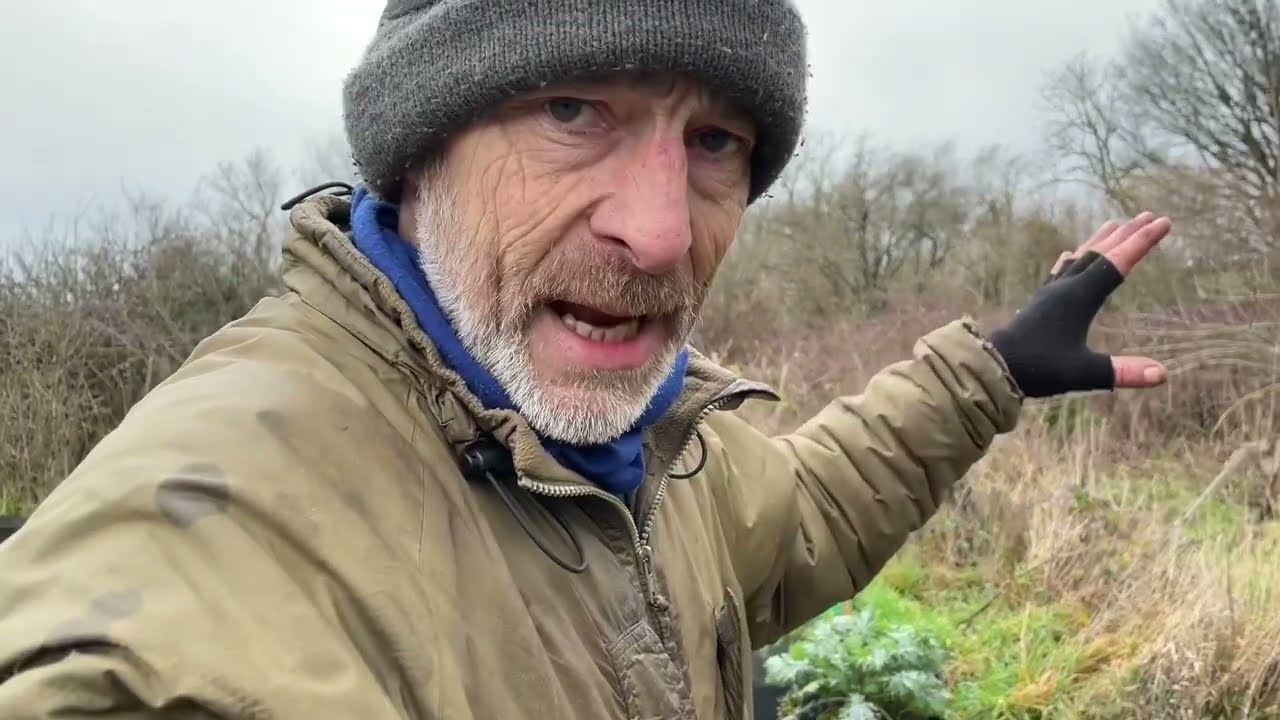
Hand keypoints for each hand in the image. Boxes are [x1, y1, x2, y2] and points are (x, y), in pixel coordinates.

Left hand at [989, 212, 1171, 398]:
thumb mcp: (1082, 373)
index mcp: (1078, 298)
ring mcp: (1050, 293)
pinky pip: (1060, 271)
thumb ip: (1121, 372)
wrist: (992, 366)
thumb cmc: (1037, 369)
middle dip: (1128, 234)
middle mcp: (1065, 288)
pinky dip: (1072, 258)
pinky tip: (1070, 254)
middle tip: (1150, 215)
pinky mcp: (1039, 302)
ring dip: (1101, 241)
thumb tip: (1162, 374)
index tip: (1165, 222)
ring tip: (1115, 224)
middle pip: (1101, 253)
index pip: (1117, 264)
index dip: (1142, 243)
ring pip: (1080, 258)